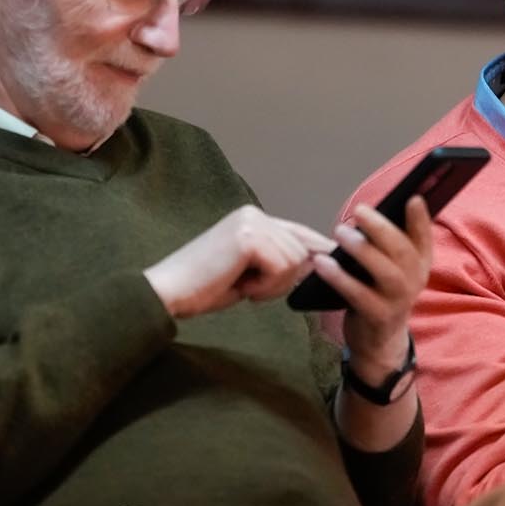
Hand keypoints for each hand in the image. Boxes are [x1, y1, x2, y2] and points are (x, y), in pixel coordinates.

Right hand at [144, 205, 335, 318]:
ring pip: (294, 261)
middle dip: (283, 279)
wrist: (170, 291)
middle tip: (250, 287)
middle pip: (301, 250)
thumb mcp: (251, 272)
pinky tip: (241, 287)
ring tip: (242, 286)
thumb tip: (317, 261)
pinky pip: (281, 267)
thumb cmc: (205, 287)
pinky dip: (266, 286)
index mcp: (253, 218)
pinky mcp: (249, 237)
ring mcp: (251, 223)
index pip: (299, 232)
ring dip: (273, 285)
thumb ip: (278, 261)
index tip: (334, 260)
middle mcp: (254, 214)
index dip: (319, 249)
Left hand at [321, 196, 433, 384]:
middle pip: (403, 251)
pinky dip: (339, 277)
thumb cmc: (380, 293)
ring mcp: (398, 300)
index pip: (424, 238)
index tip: (413, 198)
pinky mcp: (378, 316)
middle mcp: (414, 281)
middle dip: (382, 228)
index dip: (421, 219)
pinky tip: (322, 262)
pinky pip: (358, 294)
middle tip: (360, 210)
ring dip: (362, 249)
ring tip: (340, 232)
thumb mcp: (392, 269)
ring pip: (385, 272)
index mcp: (419, 264)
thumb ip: (387, 245)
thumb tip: (366, 214)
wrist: (378, 340)